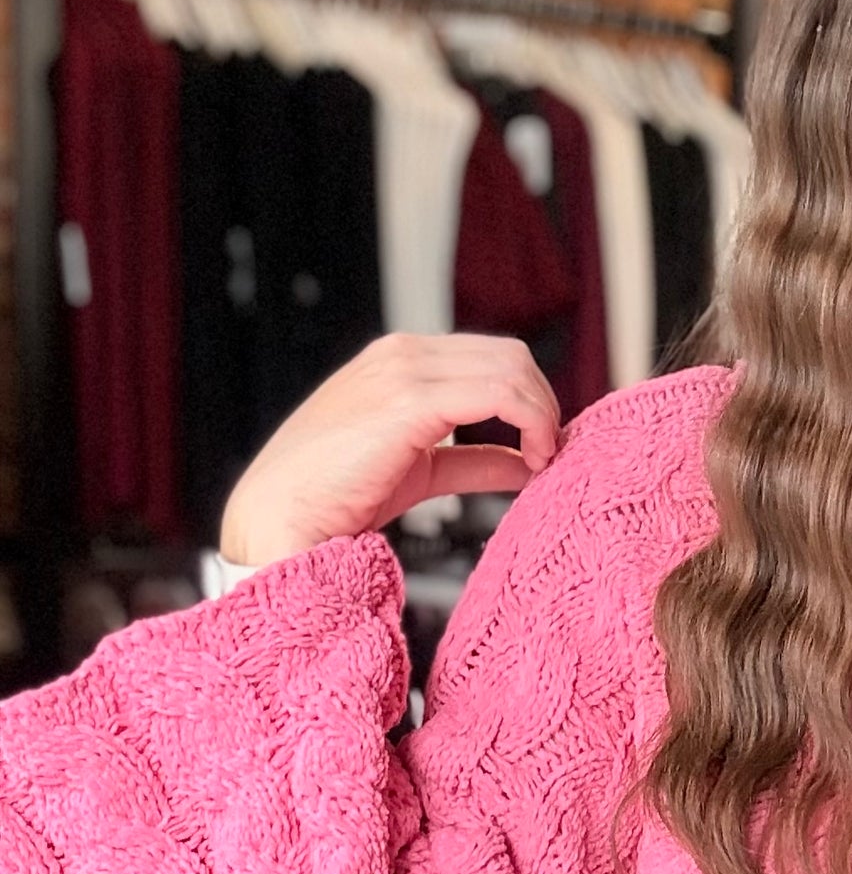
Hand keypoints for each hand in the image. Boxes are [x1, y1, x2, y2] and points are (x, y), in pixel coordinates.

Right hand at [218, 334, 560, 566]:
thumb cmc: (334, 499)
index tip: (544, 445)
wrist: (279, 518)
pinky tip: (533, 460)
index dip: (530, 399)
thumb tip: (522, 464)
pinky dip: (532, 423)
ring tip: (543, 459)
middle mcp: (401, 355)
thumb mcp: (417, 469)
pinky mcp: (410, 400)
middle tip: (550, 452)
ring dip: (542, 414)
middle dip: (542, 403)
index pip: (490, 356)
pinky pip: (501, 393)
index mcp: (397, 361)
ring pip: (512, 368)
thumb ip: (469, 459)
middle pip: (509, 355)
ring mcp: (403, 371)